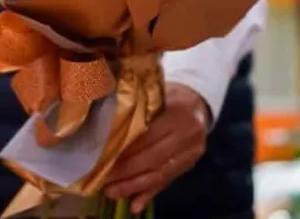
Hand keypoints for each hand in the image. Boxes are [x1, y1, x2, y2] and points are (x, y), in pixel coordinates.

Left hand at [103, 83, 209, 213]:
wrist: (197, 102)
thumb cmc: (170, 96)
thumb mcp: (156, 95)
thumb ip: (139, 110)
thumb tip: (109, 129)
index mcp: (178, 114)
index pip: (148, 136)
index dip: (126, 149)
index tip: (103, 158)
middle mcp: (188, 136)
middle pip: (153, 159)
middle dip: (125, 172)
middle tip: (102, 179)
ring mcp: (191, 153)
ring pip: (159, 175)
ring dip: (134, 187)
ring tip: (112, 192)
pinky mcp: (189, 165)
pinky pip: (167, 182)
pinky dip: (149, 194)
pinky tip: (134, 205)